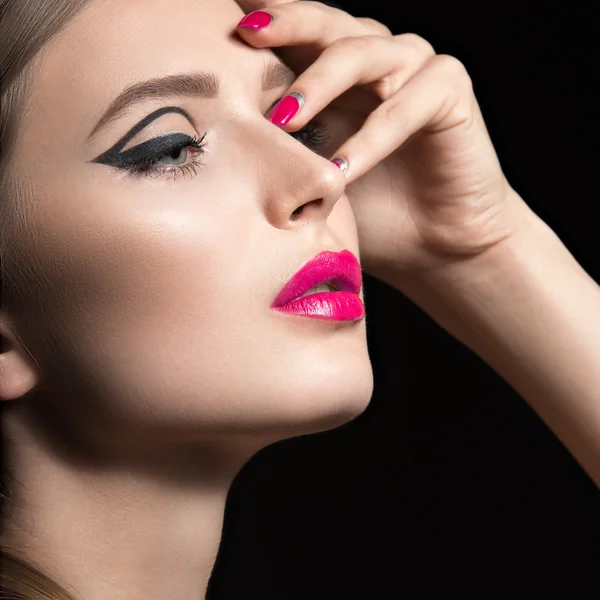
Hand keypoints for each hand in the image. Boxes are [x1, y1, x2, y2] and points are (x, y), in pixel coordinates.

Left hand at [236, 1, 534, 285]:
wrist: (430, 243)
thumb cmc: (368, 207)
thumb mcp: (313, 173)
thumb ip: (282, 145)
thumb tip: (220, 137)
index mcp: (340, 69)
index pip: (298, 32)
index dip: (265, 21)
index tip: (220, 22)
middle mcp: (377, 56)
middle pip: (327, 23)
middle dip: (285, 25)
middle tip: (245, 36)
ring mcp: (415, 67)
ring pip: (362, 54)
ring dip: (319, 84)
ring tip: (283, 120)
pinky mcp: (449, 92)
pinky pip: (404, 107)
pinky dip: (371, 138)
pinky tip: (342, 168)